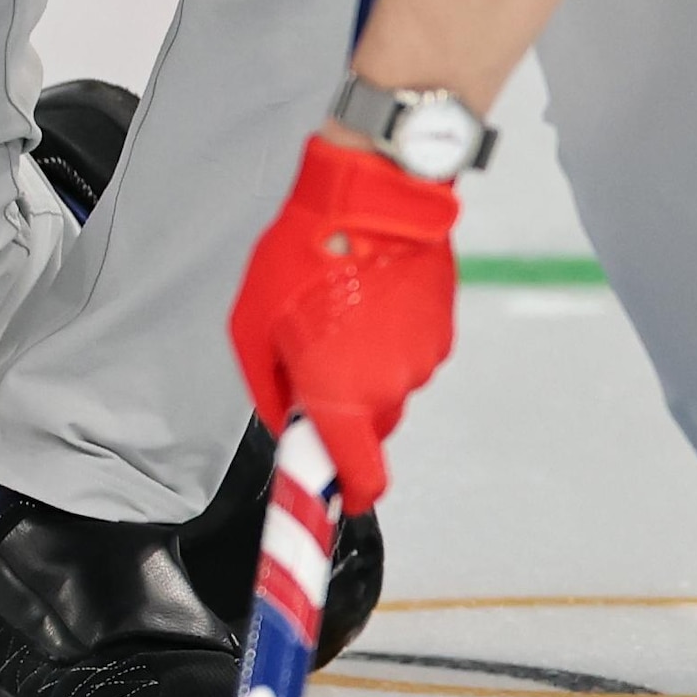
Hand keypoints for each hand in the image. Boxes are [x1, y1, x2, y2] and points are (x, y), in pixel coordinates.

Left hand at [223, 133, 464, 513]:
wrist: (370, 199)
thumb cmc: (306, 255)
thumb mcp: (253, 327)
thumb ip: (267, 388)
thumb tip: (284, 421)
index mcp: (342, 396)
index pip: (361, 477)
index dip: (350, 495)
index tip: (338, 498)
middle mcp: (391, 387)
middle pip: (372, 429)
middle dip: (347, 413)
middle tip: (317, 364)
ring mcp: (423, 359)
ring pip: (393, 388)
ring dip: (370, 369)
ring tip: (344, 314)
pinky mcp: (443, 329)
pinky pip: (412, 354)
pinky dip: (392, 340)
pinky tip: (372, 301)